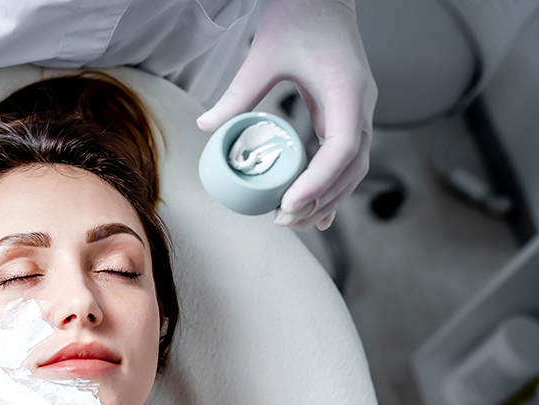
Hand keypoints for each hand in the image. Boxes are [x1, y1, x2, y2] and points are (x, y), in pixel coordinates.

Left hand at [196, 0, 376, 230]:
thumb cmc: (300, 18)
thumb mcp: (263, 57)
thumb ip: (238, 94)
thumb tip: (207, 126)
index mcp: (347, 89)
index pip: (342, 147)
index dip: (318, 180)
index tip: (290, 201)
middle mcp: (361, 104)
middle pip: (352, 167)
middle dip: (321, 199)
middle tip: (284, 220)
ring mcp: (359, 111)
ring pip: (355, 168)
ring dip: (328, 198)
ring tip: (295, 221)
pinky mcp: (349, 114)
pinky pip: (348, 159)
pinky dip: (333, 186)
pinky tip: (318, 212)